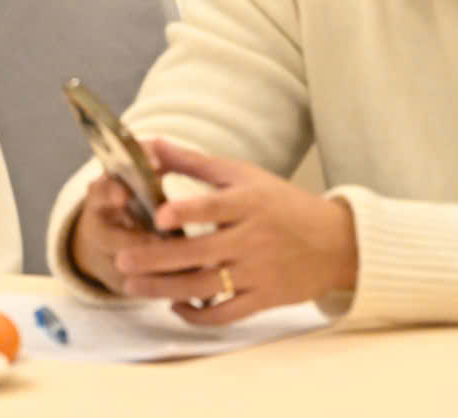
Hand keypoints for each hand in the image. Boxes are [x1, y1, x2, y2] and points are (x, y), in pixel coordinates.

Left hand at [67, 138, 357, 325]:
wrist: (335, 242)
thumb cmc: (283, 202)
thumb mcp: (242, 174)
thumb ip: (194, 161)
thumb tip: (150, 143)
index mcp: (248, 203)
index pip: (214, 207)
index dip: (187, 212)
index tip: (159, 216)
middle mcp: (253, 239)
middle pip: (200, 253)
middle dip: (157, 259)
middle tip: (122, 259)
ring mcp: (259, 273)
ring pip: (206, 287)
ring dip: (165, 289)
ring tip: (130, 286)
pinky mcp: (265, 299)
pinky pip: (227, 314)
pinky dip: (198, 315)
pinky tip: (173, 306)